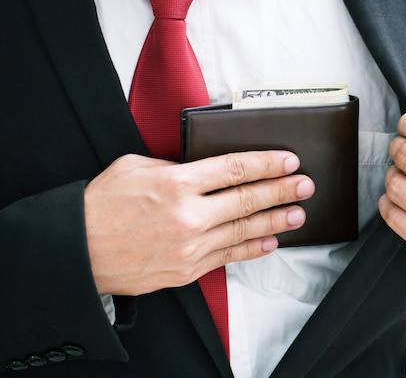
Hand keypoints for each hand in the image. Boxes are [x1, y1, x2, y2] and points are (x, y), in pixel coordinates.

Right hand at [84, 151, 313, 295]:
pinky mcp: (187, 269)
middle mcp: (189, 215)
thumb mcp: (136, 166)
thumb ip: (176, 166)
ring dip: (276, 221)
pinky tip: (270, 241)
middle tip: (304, 185)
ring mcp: (190, 245)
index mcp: (176, 182)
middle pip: (248, 199)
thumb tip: (205, 173)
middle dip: (282, 190)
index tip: (288, 160)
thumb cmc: (102, 205)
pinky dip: (252, 248)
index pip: (235, 168)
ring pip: (244, 230)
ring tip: (298, 213)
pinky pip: (228, 256)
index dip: (267, 163)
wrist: (78, 250)